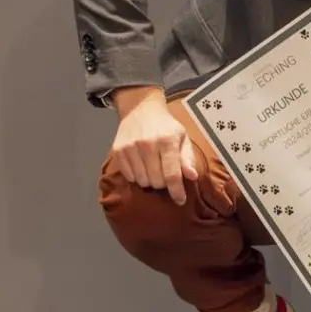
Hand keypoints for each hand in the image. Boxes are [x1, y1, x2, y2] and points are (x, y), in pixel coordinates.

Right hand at [109, 88, 199, 204]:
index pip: (171, 174)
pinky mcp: (118, 151)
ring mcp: (130, 148)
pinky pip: (129, 177)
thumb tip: (192, 176)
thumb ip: (188, 158)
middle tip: (165, 174)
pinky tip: (141, 166)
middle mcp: (147, 144)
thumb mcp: (182, 138)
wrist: (141, 110)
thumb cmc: (166, 127)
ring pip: (142, 182)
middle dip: (164, 183)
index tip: (180, 201)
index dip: (177, 191)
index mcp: (167, 140)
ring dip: (150, 181)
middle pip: (156, 181)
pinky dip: (137, 176)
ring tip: (153, 168)